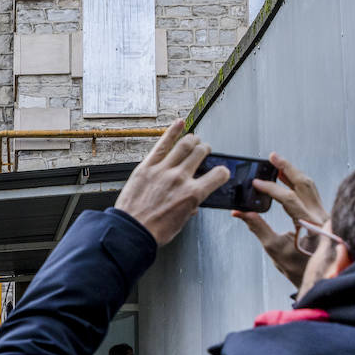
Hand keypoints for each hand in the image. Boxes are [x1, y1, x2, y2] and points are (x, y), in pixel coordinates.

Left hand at [114, 119, 230, 244]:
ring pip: (184, 145)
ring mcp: (163, 170)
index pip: (218, 175)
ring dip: (193, 139)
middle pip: (200, 153)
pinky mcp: (147, 166)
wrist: (131, 231)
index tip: (220, 172)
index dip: (223, 172)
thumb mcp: (181, 222)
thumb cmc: (154, 231)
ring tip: (194, 139)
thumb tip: (191, 203)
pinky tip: (179, 123)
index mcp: (192, 194)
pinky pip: (162, 144)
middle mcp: (180, 178)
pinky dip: (173, 131)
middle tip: (204, 150)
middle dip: (205, 150)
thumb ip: (189, 207)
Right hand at [231, 152, 328, 287]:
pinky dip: (299, 183)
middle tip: (272, 157)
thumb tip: (241, 212)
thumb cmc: (299, 269)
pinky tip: (288, 178)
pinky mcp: (322, 216)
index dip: (269, 188)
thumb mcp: (274, 249)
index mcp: (309, 224)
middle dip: (286, 168)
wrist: (321, 280)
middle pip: (304, 184)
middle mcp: (321, 216)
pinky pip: (311, 193)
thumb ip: (257, 227)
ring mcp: (324, 214)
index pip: (288, 198)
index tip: (254, 183)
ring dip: (293, 173)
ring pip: (310, 186)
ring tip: (277, 164)